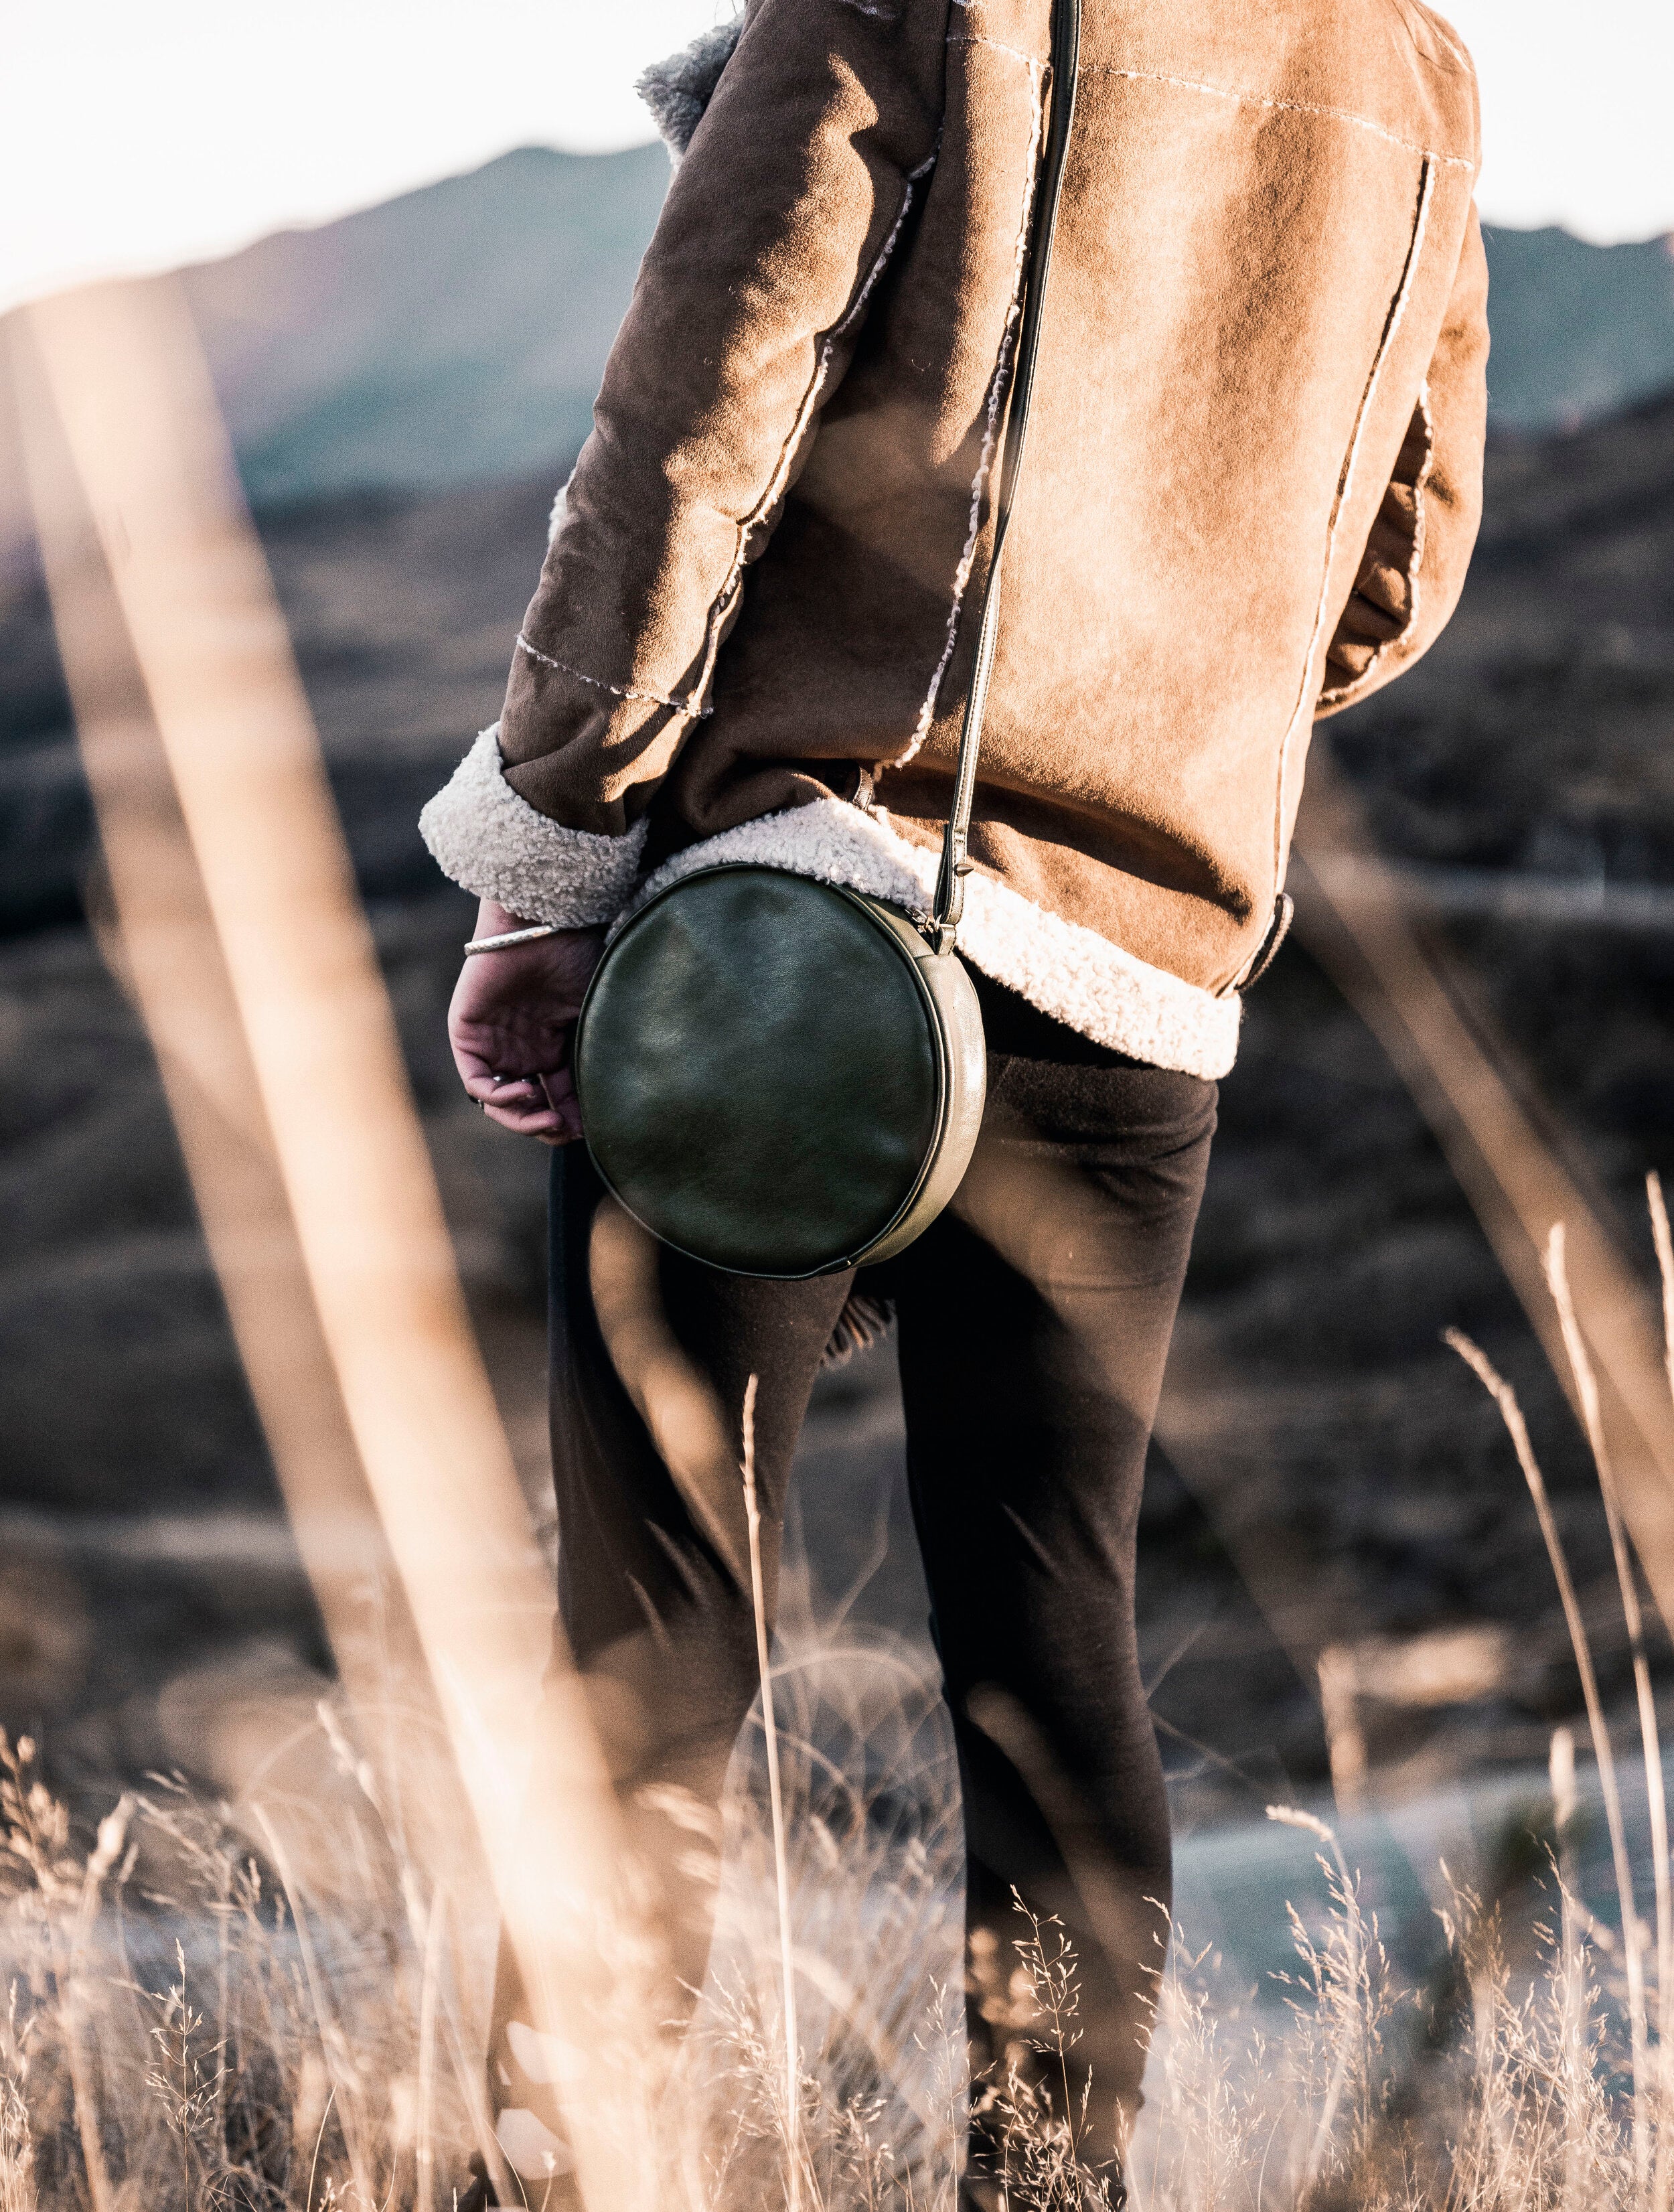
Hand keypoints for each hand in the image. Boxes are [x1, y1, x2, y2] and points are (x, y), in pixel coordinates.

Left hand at [448, 900, 604, 1144]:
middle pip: (529, 1107)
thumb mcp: (594, 1012)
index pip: (559, 1098)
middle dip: (547, 1126)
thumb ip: (596, 1053)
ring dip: (523, 1119)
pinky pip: (476, 1082)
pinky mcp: (467, 1035)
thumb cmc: (576, 955)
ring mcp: (494, 1044)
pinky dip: (499, 1097)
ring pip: (499, 1103)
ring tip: (548, 1118)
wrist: (543, 920)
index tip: (590, 1130)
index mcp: (552, 1046)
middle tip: (566, 1129)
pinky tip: (527, 1091)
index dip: (573, 1119)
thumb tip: (617, 1101)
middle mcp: (522, 1050)